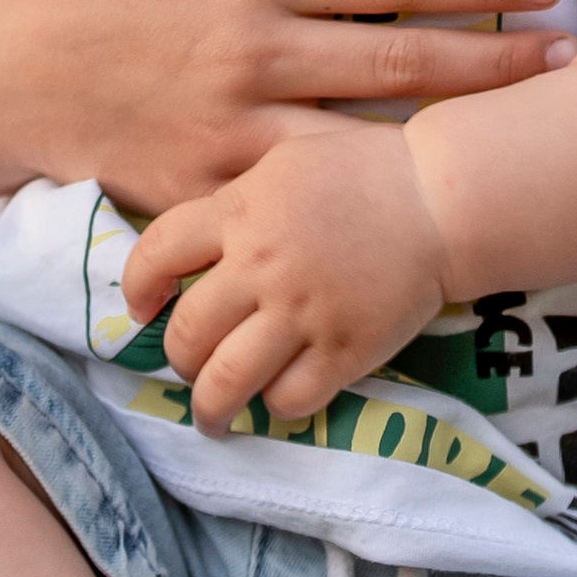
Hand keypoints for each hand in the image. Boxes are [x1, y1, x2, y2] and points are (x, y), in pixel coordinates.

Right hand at [0, 0, 574, 224]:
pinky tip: (422, 198)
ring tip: (527, 131)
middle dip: (494, 58)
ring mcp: (230, 124)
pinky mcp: (206, 185)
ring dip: (452, 134)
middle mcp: (252, 45)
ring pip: (365, 136)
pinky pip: (300, 193)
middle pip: (400, 58)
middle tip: (567, 56)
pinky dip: (364, 197)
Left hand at [119, 126, 448, 435]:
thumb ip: (235, 202)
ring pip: (226, 381)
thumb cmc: (362, 170)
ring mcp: (302, 311)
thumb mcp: (283, 162)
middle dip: (178, 360)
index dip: (137, 287)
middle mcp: (261, 265)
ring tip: (212, 414)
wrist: (439, 197)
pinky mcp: (344, 349)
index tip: (143, 307)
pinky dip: (275, 406)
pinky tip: (278, 398)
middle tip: (189, 366)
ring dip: (209, 406)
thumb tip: (188, 246)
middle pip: (187, 333)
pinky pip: (289, 400)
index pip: (156, 254)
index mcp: (240, 211)